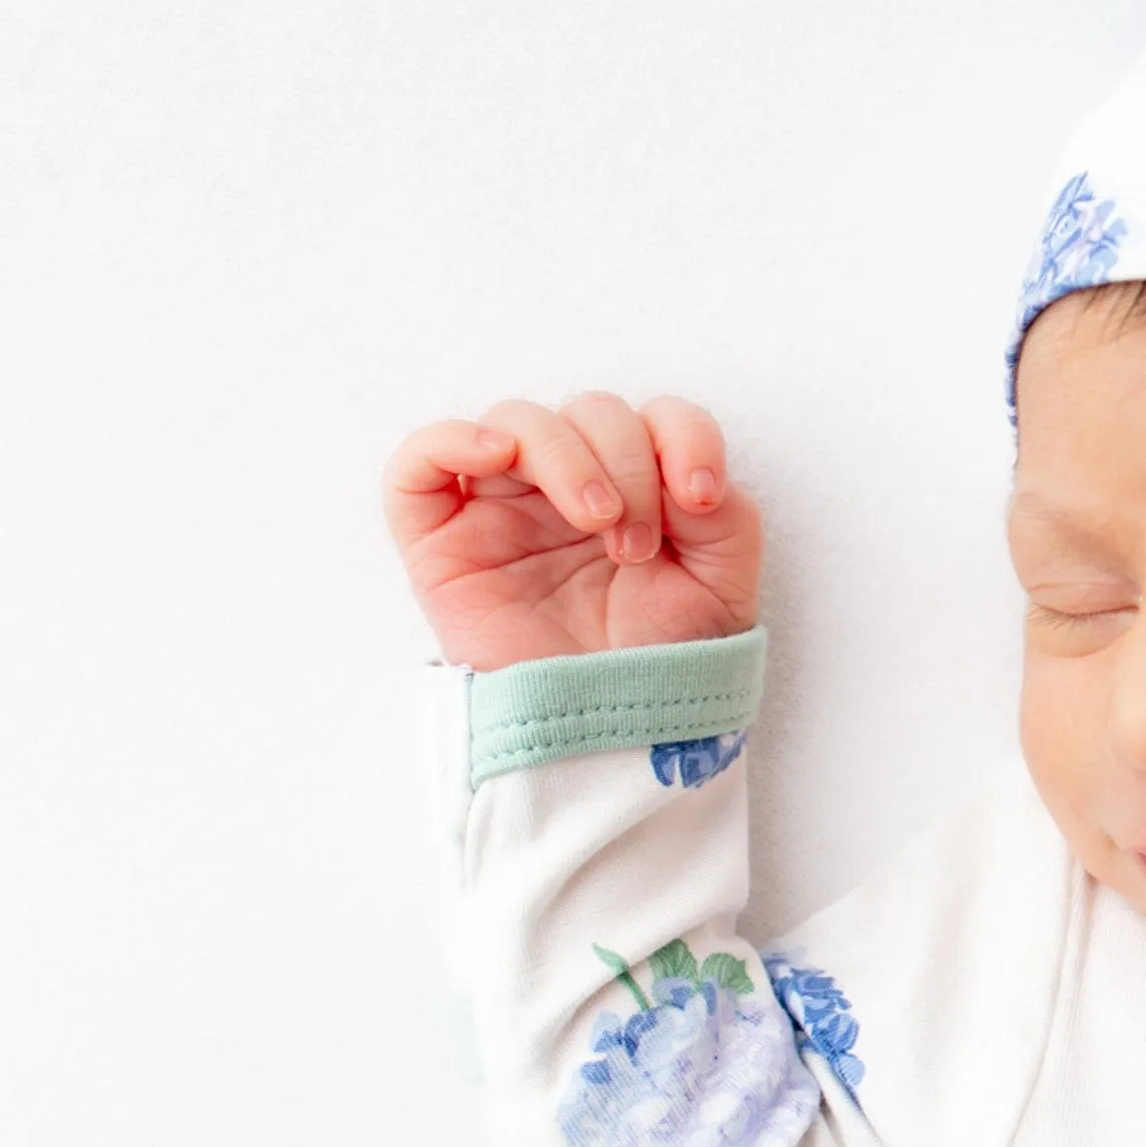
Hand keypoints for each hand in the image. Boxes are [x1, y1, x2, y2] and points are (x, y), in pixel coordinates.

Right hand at [382, 394, 763, 668]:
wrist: (613, 734)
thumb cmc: (663, 660)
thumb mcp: (724, 585)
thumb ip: (725, 514)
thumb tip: (684, 473)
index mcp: (641, 485)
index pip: (658, 417)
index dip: (684, 436)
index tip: (701, 493)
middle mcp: (571, 486)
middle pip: (590, 411)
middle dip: (626, 463)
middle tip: (637, 543)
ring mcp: (503, 507)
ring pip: (517, 421)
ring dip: (565, 457)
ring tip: (598, 524)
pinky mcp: (441, 541)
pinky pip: (420, 462)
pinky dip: (453, 440)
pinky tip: (498, 457)